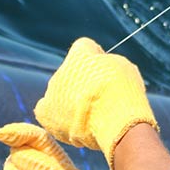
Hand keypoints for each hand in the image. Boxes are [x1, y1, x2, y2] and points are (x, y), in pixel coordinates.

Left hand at [34, 37, 157, 169]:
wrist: (114, 121)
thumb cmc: (122, 93)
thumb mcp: (123, 67)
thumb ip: (108, 63)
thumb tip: (102, 68)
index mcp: (80, 53)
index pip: (84, 47)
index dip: (96, 57)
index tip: (105, 70)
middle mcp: (61, 69)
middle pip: (71, 72)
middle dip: (83, 81)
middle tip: (99, 97)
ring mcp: (52, 92)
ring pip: (60, 92)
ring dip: (71, 99)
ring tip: (90, 115)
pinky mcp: (46, 113)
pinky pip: (46, 110)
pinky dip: (57, 115)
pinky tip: (71, 122)